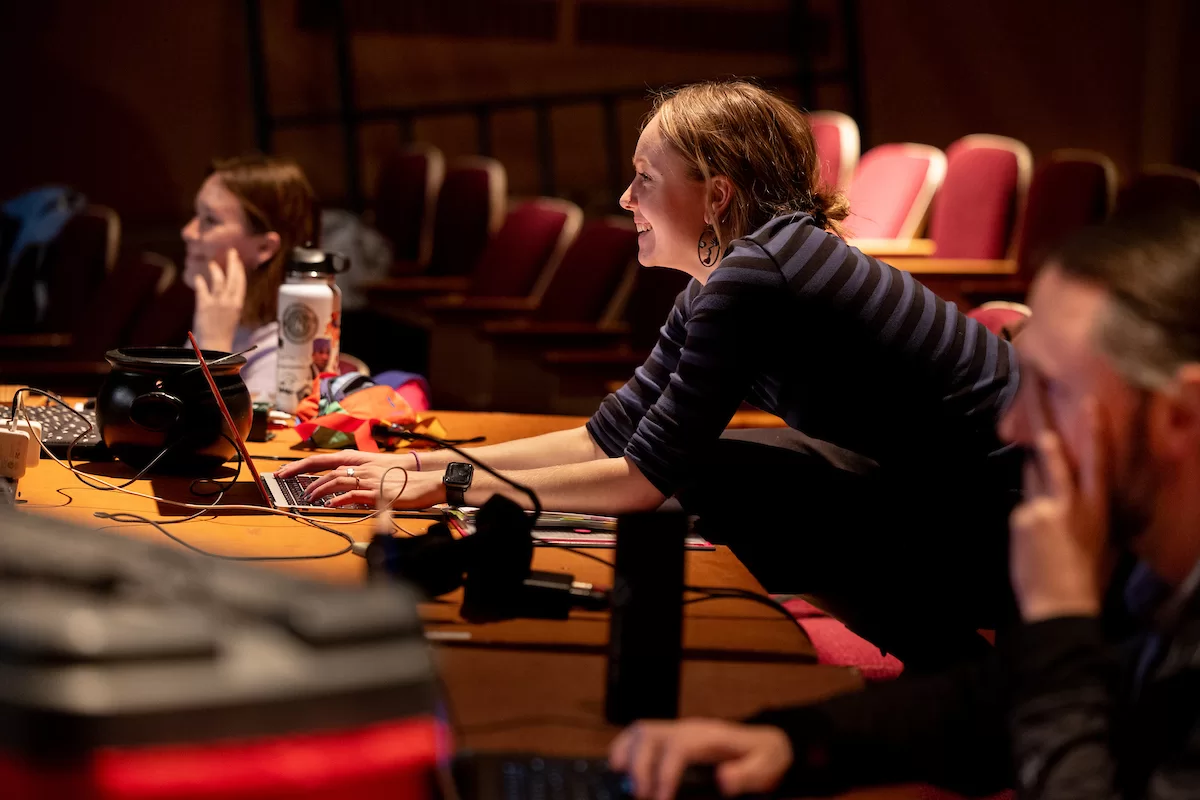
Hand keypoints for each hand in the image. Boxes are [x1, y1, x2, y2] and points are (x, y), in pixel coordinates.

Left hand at [193, 248, 245, 352]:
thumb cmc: (224, 333)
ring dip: (215, 270)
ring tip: (212, 263)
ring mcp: (216, 302)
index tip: (238, 260)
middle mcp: (229, 301)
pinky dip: (199, 282)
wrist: (215, 345)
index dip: (239, 270)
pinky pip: (202, 289)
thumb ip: (231, 302)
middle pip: (232, 278)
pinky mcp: (204, 305)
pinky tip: (197, 277)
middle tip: (231, 252)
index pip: (241, 282)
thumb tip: (227, 291)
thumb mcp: (233, 316)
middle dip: (232, 263)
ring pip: (218, 280)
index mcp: (238, 304)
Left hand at [278, 451, 444, 508]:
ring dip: (320, 489)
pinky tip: (331, 505)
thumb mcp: (377, 476)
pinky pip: (353, 494)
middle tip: (292, 488)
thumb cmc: (402, 479)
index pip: (324, 460)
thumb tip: (340, 492)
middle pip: (327, 470)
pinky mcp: (377, 491)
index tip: (284, 472)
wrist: (425, 480)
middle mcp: (361, 467)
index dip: (302, 465)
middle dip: (306, 479)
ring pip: (337, 480)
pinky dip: (339, 499)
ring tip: (308, 498)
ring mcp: (369, 479)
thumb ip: (358, 481)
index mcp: (359, 461)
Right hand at [608, 719, 792, 799]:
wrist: (766, 744)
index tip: (661, 798)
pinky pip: (640, 735)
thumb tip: (723, 780)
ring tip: (627, 785)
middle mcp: (688, 729)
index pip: (678, 747)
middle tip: (642, 797)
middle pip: (652, 736)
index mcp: (709, 736)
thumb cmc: (765, 757)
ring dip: (627, 756)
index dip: (665, 773)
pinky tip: (619, 768)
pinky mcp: (670, 737)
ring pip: (641, 731)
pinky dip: (624, 748)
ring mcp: (677, 730)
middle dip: (641, 768)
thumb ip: (747, 774)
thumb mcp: (767, 766)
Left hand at [1010, 393, 1110, 621]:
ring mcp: (1042, 508)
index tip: (1091, 405)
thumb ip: (1083, 508)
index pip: (1098, 463)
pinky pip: (1023, 507)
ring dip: (1036, 476)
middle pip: (1055, 461)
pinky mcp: (1022, 518)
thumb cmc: (1085, 577)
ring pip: (1034, 480)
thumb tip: (1069, 490)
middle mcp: (1071, 504)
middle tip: (1037, 408)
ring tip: (1040, 490)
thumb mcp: (1098, 538)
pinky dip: (1027, 514)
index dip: (1095, 432)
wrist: (1060, 604)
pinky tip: (1032, 538)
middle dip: (1047, 437)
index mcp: (1098, 509)